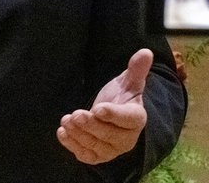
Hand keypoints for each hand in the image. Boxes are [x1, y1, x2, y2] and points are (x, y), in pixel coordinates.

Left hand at [56, 48, 151, 164]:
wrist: (111, 115)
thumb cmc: (121, 97)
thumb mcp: (128, 82)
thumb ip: (136, 69)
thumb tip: (146, 52)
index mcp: (136, 118)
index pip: (128, 119)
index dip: (114, 115)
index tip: (98, 108)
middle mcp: (126, 138)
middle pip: (109, 135)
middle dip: (91, 125)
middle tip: (76, 114)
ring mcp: (112, 150)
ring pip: (95, 146)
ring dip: (79, 134)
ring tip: (66, 120)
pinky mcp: (98, 156)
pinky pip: (86, 155)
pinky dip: (73, 145)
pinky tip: (62, 133)